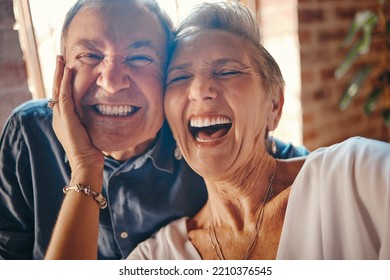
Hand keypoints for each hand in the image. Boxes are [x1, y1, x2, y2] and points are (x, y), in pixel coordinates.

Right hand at [51, 56, 103, 178]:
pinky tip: (67, 71)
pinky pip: (64, 97)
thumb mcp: (88, 132)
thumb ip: (88, 121)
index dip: (61, 82)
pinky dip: (64, 83)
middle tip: (59, 58)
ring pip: (57, 90)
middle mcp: (58, 117)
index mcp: (63, 120)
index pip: (60, 96)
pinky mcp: (66, 119)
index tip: (66, 69)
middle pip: (55, 90)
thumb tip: (97, 113)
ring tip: (60, 59)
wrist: (87, 164)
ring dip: (59, 73)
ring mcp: (61, 118)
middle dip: (57, 73)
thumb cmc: (91, 151)